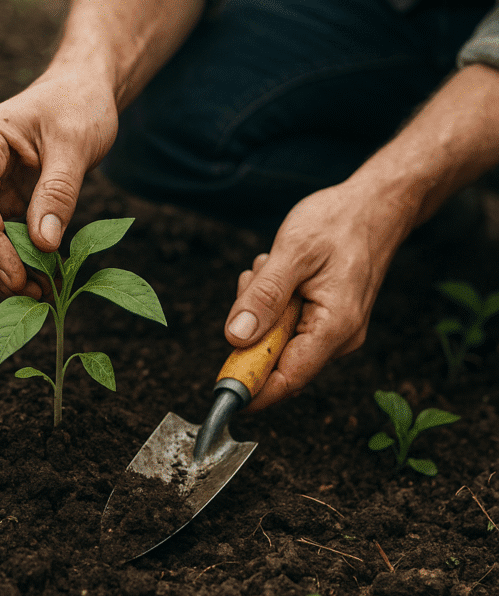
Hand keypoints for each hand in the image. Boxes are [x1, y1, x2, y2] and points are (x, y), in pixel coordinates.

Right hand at [0, 67, 117, 297]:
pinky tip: (40, 279)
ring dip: (2, 269)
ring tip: (41, 292)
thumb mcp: (76, 145)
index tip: (18, 278)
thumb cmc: (78, 106)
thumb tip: (42, 245)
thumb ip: (58, 192)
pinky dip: (14, 261)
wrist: (80, 92)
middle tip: (32, 294)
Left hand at [224, 181, 414, 409]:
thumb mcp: (293, 252)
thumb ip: (264, 297)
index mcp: (335, 326)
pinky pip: (286, 323)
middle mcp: (339, 337)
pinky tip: (278, 272)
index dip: (252, 389)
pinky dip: (273, 301)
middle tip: (255, 281)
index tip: (220, 389)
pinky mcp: (326, 318)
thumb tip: (236, 338)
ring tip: (271, 268)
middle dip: (253, 327)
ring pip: (277, 338)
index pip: (289, 378)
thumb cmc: (339, 222)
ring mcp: (334, 329)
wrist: (375, 205)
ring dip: (262, 308)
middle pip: (276, 358)